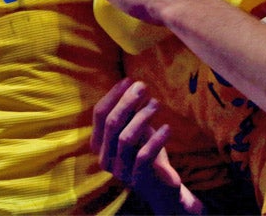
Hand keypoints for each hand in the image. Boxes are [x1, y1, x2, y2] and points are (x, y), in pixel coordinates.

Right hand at [92, 78, 204, 214]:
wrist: (160, 185)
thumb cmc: (145, 150)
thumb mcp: (135, 129)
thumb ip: (130, 112)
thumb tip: (134, 85)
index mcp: (98, 143)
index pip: (99, 114)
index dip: (113, 95)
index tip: (128, 80)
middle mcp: (104, 157)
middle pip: (111, 124)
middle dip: (127, 102)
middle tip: (143, 87)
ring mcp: (119, 170)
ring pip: (125, 138)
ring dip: (141, 117)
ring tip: (156, 103)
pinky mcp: (137, 178)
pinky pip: (144, 155)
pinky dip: (156, 139)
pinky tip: (167, 128)